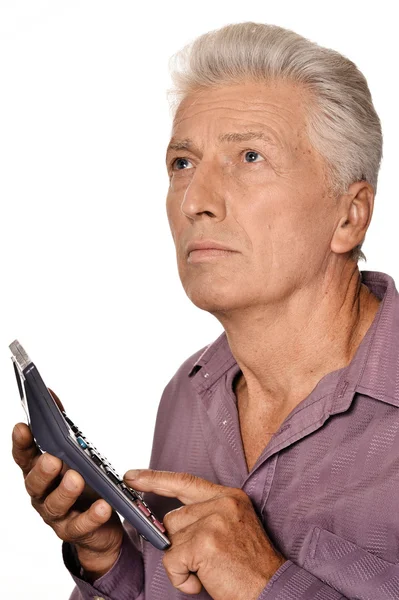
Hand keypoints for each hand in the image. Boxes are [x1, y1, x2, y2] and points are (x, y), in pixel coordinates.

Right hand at [12, 389, 123, 581]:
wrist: (98, 525)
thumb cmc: (82, 481)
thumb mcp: (73, 453)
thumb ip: (60, 426)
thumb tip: (50, 394)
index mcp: (39, 471)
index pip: (24, 456)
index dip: (21, 443)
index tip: (23, 427)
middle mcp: (42, 494)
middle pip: (34, 483)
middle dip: (43, 470)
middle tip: (54, 459)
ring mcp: (56, 515)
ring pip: (54, 504)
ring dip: (65, 491)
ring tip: (77, 478)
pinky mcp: (74, 532)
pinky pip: (81, 525)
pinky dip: (91, 516)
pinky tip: (103, 506)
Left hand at [124, 469, 285, 599]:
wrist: (273, 590)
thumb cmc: (250, 568)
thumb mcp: (233, 528)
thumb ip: (205, 516)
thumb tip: (169, 521)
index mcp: (229, 496)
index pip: (185, 481)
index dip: (155, 479)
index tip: (132, 476)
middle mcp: (222, 503)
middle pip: (173, 518)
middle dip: (179, 545)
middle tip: (205, 562)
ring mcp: (214, 521)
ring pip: (170, 539)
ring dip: (182, 563)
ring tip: (209, 571)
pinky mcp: (205, 543)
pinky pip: (172, 560)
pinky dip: (182, 578)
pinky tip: (204, 582)